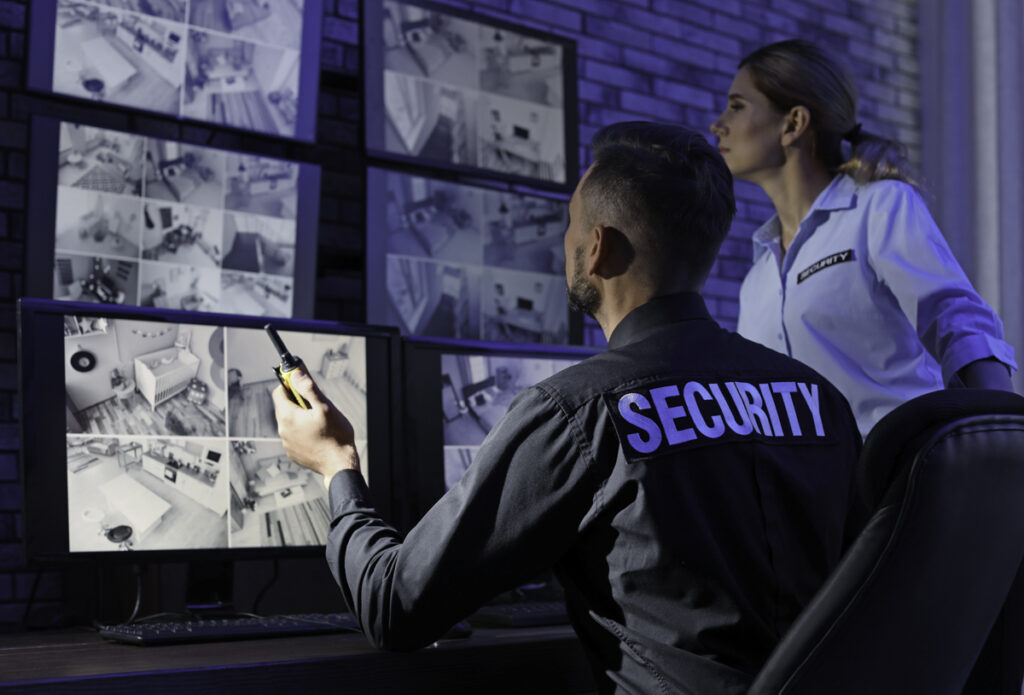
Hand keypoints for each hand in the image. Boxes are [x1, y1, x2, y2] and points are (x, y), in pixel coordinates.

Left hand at [271, 368, 359, 489]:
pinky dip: (302, 431)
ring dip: (300, 417)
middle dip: (297, 401)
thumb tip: (296, 375)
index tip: (301, 383)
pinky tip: (317, 434)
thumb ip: (309, 388)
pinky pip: (293, 435)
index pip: (279, 392)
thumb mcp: (325, 407)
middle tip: (315, 403)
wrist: (339, 465)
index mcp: (288, 416)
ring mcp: (287, 442)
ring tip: (319, 421)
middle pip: (284, 407)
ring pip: (289, 421)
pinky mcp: (292, 452)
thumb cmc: (335, 436)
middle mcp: (283, 430)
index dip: (290, 385)